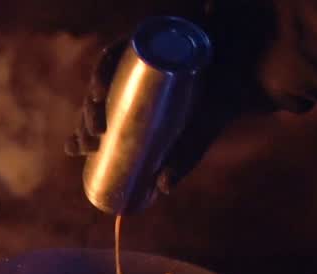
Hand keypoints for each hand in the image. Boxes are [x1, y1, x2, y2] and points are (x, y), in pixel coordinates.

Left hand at [64, 37, 242, 195]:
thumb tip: (163, 188)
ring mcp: (133, 61)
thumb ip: (181, 162)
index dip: (78, 132)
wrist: (241, 71)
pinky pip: (115, 54)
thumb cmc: (212, 106)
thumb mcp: (195, 137)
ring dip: (89, 105)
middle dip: (84, 123)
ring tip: (95, 126)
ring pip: (99, 81)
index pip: (94, 119)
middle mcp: (126, 82)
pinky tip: (98, 91)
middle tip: (89, 143)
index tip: (75, 148)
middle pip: (93, 102)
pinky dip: (102, 71)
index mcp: (129, 105)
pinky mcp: (143, 42)